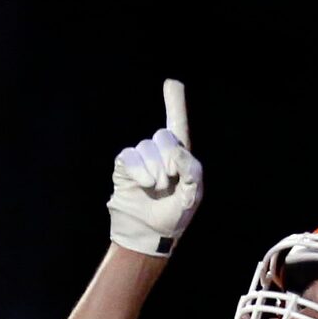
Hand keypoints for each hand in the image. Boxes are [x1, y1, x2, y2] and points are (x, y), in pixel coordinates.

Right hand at [108, 79, 201, 257]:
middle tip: (169, 183)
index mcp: (180, 158)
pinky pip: (131, 156)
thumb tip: (175, 149)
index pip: (178, 125)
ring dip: (155, 171)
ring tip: (157, 188)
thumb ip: (191, 168)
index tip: (171, 83)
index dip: (174, 103)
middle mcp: (160, 154)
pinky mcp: (124, 166)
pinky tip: (145, 184)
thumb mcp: (193, 194)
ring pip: (147, 147)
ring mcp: (141, 159)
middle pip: (165, 136)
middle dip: (169, 159)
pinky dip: (140, 170)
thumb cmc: (174, 216)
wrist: (149, 235)